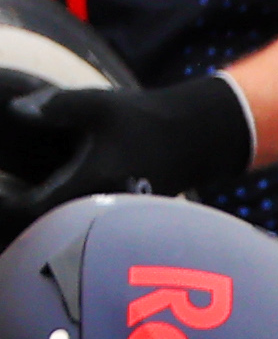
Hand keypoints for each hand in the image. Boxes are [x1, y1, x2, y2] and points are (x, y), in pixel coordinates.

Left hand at [0, 72, 252, 228]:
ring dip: (38, 224)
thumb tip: (16, 111)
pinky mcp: (121, 218)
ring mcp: (115, 217)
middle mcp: (103, 208)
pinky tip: (44, 207)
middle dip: (18, 219)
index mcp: (92, 182)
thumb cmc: (146, 119)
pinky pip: (82, 229)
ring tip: (16, 207)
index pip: (33, 207)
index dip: (5, 204)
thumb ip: (54, 107)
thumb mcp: (98, 104)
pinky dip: (59, 223)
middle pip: (46, 230)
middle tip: (2, 205)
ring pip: (65, 233)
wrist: (197, 137)